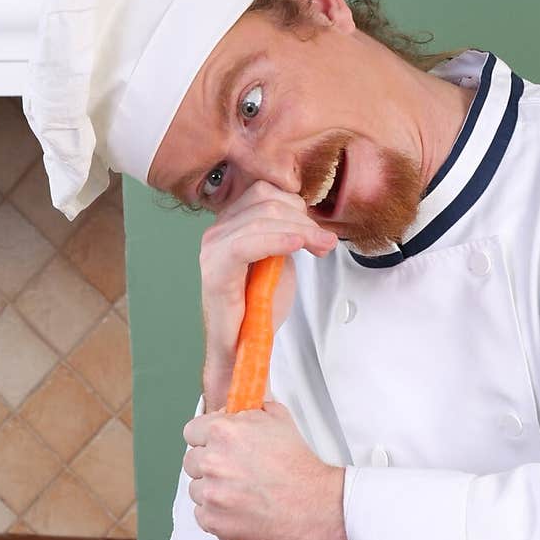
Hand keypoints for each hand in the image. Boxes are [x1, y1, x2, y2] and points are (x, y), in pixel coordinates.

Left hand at [182, 402, 348, 539]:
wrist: (315, 505)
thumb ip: (251, 408)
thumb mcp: (279, 419)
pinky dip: (217, 514)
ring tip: (240, 492)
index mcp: (223, 432)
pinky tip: (239, 508)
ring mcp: (211, 495)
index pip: (192, 431)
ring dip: (212, 490)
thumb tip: (238, 405)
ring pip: (196, 489)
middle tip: (234, 471)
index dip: (206, 437)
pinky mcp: (215, 522)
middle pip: (191, 461)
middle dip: (209, 464)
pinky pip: (202, 515)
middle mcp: (212, 462)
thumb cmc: (299, 466)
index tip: (215, 445)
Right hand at [198, 182, 337, 410]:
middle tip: (326, 243)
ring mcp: (213, 247)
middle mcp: (217, 230)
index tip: (321, 233)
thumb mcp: (279, 261)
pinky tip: (299, 245)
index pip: (265, 191)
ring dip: (301, 231)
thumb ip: (287, 235)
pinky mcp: (215, 269)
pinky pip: (248, 242)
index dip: (297, 205)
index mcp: (231, 224)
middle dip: (304, 220)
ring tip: (321, 248)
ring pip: (263, 218)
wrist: (242, 347)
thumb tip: (308, 217)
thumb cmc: (259, 308)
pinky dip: (278, 240)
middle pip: (266, 201)